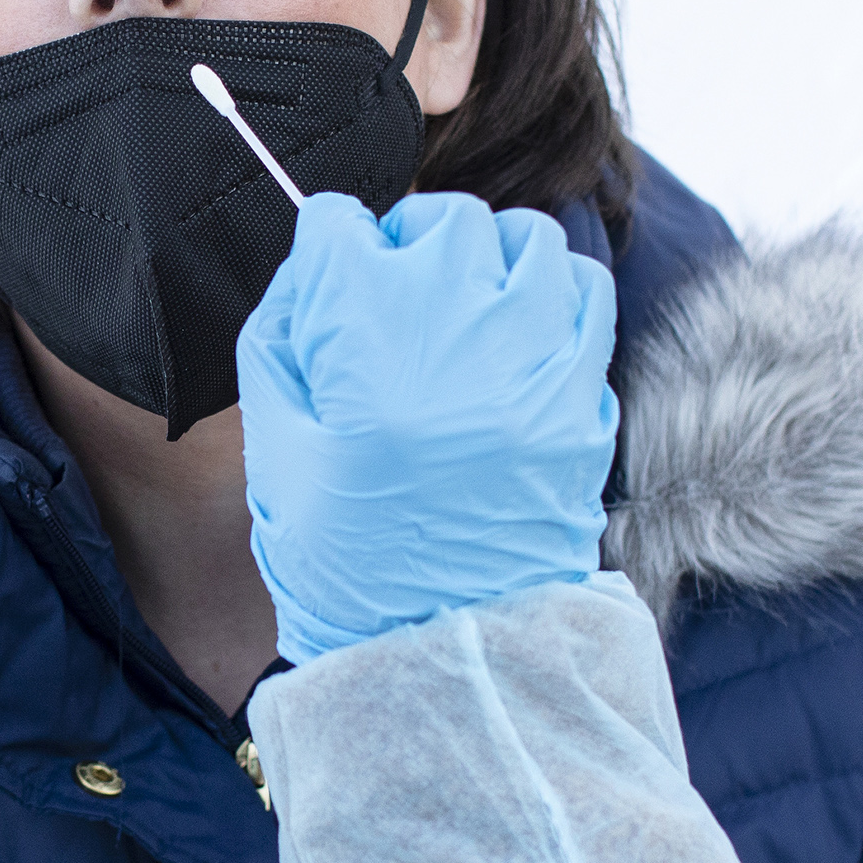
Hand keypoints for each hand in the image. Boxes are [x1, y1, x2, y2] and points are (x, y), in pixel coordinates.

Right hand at [237, 191, 617, 664]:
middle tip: (396, 300)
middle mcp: (453, 328)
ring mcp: (530, 355)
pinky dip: (555, 294)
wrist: (441, 642)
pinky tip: (523, 333)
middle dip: (408, 246)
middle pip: (437, 219)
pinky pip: (586, 292)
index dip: (328, 251)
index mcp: (360, 338)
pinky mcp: (582, 390)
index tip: (333, 279)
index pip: (339, 225)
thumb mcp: (276, 445)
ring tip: (468, 309)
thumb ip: (284, 338)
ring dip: (489, 260)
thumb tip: (315, 266)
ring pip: (523, 240)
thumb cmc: (343, 553)